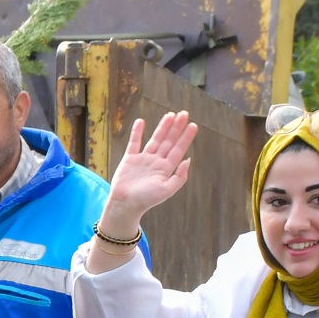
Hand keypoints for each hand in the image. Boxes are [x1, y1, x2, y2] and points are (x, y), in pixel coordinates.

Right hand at [97, 112, 196, 239]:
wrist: (125, 204)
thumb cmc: (146, 200)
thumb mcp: (167, 190)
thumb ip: (179, 177)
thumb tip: (188, 160)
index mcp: (166, 169)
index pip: (178, 150)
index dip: (186, 137)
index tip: (193, 125)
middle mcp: (156, 162)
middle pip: (169, 141)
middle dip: (176, 127)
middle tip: (184, 113)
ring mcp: (143, 159)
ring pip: (155, 139)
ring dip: (162, 127)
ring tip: (170, 115)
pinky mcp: (130, 159)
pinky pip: (134, 142)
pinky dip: (137, 132)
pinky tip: (141, 121)